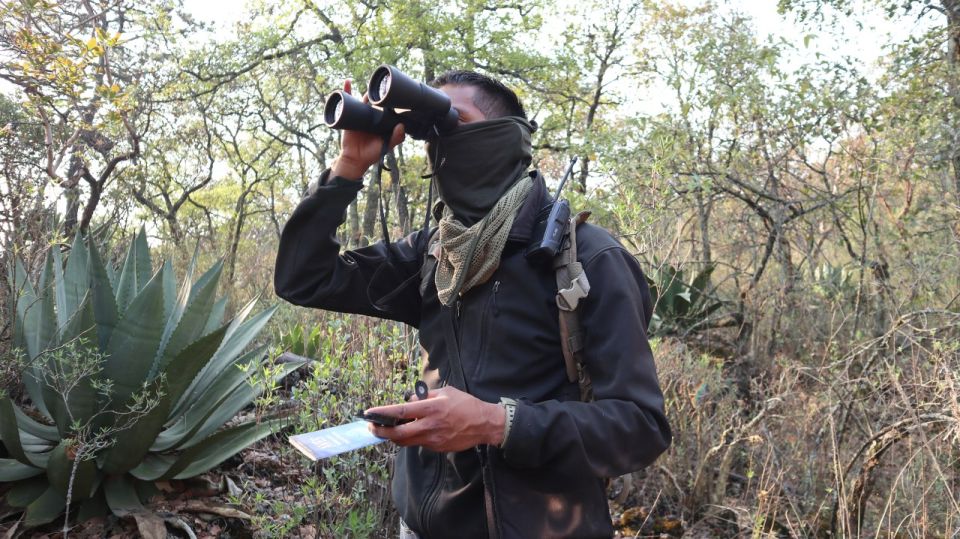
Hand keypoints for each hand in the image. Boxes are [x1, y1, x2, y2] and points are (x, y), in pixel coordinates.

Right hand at [331, 79, 405, 179]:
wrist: (354, 159)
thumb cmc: (372, 154)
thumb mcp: (386, 146)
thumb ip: (396, 138)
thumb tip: (401, 125)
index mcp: (380, 122)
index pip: (385, 107)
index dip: (389, 100)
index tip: (393, 91)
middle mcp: (371, 117)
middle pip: (373, 102)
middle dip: (376, 93)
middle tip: (381, 85)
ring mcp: (359, 116)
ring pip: (361, 100)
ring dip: (364, 92)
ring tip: (369, 84)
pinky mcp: (348, 116)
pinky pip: (346, 102)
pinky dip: (345, 91)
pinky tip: (347, 82)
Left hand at [366, 386, 505, 452]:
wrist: (484, 424)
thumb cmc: (465, 404)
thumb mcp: (446, 392)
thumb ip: (425, 397)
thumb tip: (409, 400)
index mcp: (431, 408)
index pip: (401, 411)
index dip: (383, 413)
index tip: (370, 413)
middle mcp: (430, 425)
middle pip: (398, 433)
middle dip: (381, 431)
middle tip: (372, 427)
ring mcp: (433, 439)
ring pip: (406, 441)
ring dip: (394, 436)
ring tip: (387, 429)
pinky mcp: (437, 447)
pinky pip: (419, 443)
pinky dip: (412, 437)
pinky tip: (412, 430)